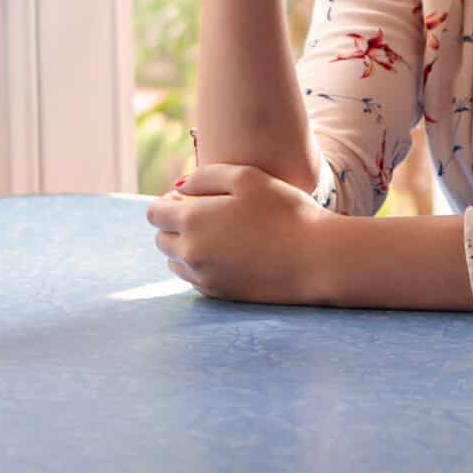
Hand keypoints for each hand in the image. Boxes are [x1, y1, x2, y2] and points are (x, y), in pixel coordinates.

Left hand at [146, 162, 340, 304]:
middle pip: (161, 240)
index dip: (168, 203)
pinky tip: (229, 254)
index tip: (188, 198)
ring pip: (175, 262)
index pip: (155, 214)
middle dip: (174, 225)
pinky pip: (195, 279)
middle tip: (204, 214)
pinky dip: (201, 266)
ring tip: (218, 235)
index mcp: (193, 221)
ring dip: (185, 247)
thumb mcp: (247, 178)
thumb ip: (206, 177)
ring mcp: (204, 278)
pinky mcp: (220, 295)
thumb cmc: (286, 211)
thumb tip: (178, 187)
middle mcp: (192, 253)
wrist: (317, 258)